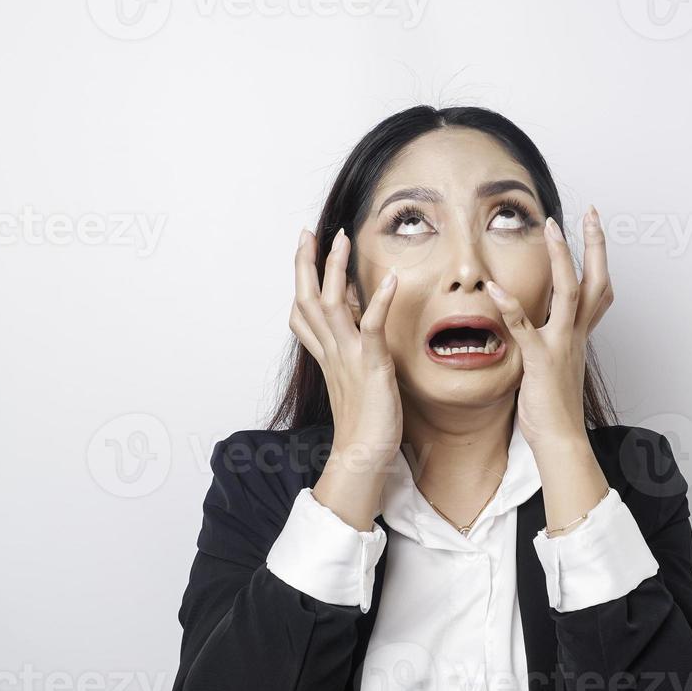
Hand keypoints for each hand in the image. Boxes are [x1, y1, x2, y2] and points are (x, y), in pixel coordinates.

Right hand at [290, 226, 401, 461]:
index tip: (303, 252)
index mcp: (327, 357)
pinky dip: (379, 301)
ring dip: (336, 269)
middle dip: (305, 264)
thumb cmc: (363, 428)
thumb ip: (350, 359)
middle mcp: (332, 352)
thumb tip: (359, 338)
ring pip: (333, 305)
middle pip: (308, 300)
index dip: (301, 280)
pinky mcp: (371, 366)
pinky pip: (372, 327)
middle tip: (307, 232)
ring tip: (341, 240)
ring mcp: (348, 358)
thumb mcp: (353, 385)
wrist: (362, 458)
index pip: (303, 314)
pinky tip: (390, 279)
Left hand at [485, 206, 613, 450]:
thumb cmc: (553, 409)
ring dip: (561, 258)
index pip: (598, 290)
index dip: (597, 258)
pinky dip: (510, 307)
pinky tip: (495, 289)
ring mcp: (561, 346)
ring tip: (552, 228)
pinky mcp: (541, 361)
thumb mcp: (554, 366)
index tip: (593, 230)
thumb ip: (548, 342)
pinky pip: (526, 329)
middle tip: (592, 214)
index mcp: (578, 336)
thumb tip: (536, 328)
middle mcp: (575, 335)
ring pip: (569, 293)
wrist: (560, 440)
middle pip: (595, 280)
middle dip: (595, 245)